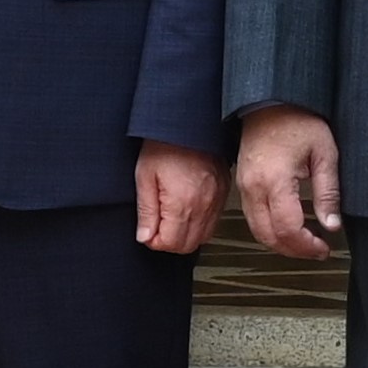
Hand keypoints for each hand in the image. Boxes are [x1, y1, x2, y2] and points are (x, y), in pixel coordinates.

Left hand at [129, 142, 224, 259]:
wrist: (188, 122)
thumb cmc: (165, 144)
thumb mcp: (144, 177)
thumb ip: (146, 211)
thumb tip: (145, 236)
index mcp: (182, 203)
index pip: (171, 244)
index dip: (154, 241)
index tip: (148, 231)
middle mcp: (204, 204)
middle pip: (188, 245)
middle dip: (170, 242)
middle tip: (157, 227)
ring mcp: (216, 199)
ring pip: (204, 236)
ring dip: (185, 234)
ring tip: (171, 218)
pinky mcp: (223, 192)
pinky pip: (214, 221)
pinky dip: (200, 223)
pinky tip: (187, 211)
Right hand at [232, 106, 341, 258]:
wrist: (269, 102)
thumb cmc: (298, 121)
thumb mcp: (325, 153)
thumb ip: (329, 192)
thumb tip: (332, 225)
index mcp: (275, 180)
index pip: (287, 228)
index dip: (306, 246)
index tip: (324, 248)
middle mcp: (254, 188)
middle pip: (269, 236)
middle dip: (294, 250)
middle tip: (317, 251)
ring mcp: (244, 187)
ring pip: (257, 231)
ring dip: (281, 244)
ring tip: (306, 243)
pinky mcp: (242, 185)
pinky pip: (252, 218)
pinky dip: (270, 230)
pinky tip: (289, 228)